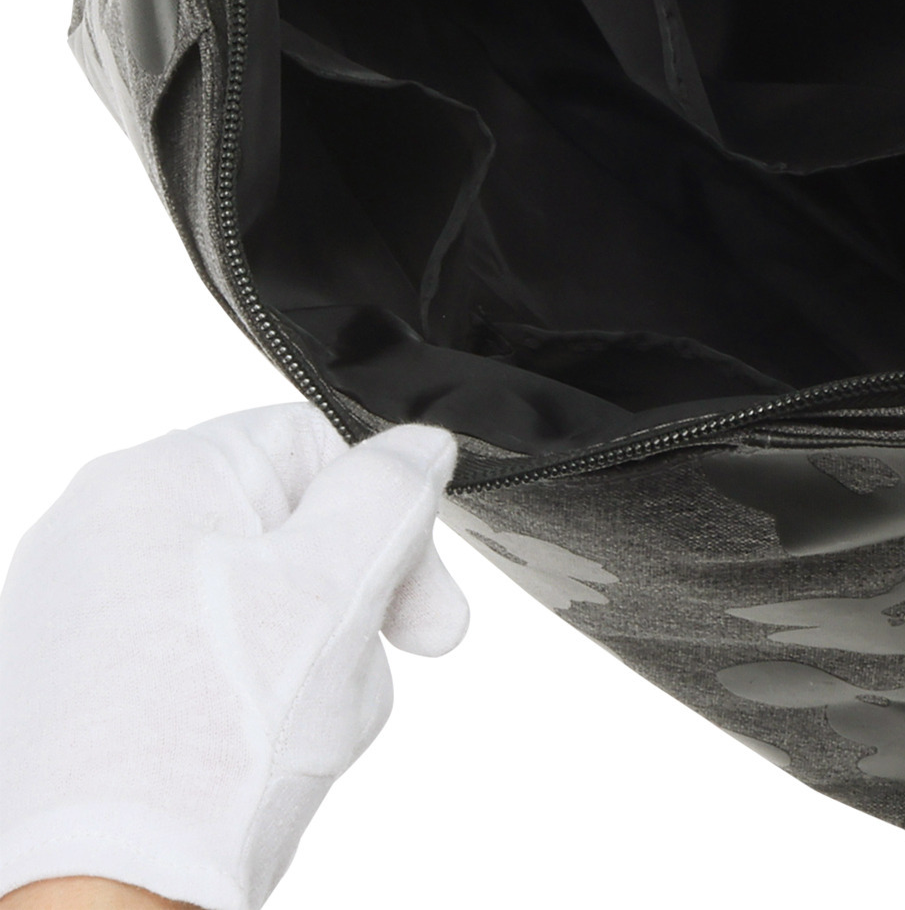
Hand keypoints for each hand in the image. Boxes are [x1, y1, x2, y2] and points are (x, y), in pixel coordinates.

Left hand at [0, 404, 468, 909]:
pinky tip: (257, 751)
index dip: (386, 517)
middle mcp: (99, 532)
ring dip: (307, 651)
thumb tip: (417, 448)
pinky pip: (201, 656)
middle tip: (377, 662)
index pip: (311, 445)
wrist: (102, 904)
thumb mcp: (340, 586)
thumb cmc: (208, 753)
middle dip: (349, 595)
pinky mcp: (80, 685)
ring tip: (305, 727)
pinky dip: (247, 692)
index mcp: (153, 480)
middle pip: (284, 523)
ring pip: (252, 597)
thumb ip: (392, 492)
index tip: (420, 601)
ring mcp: (80, 612)